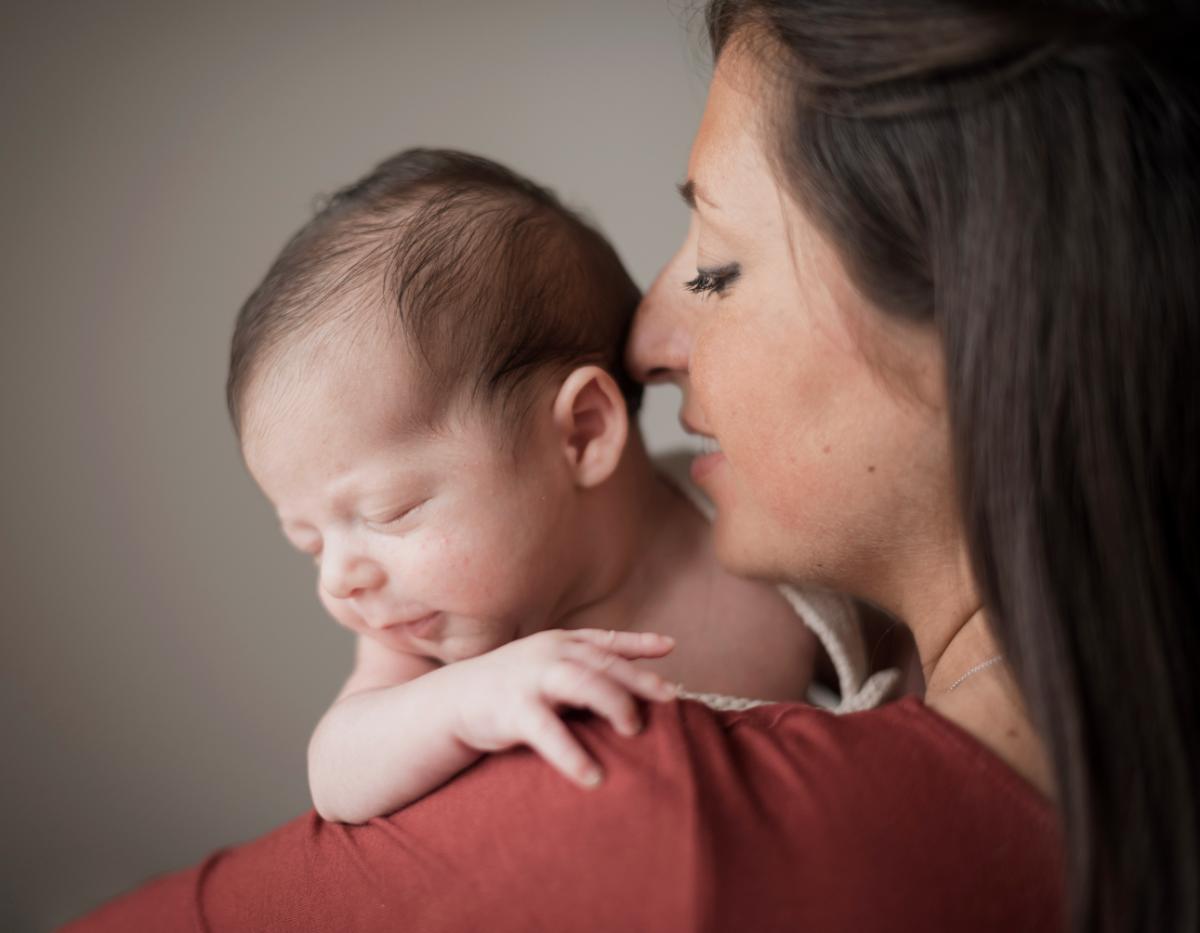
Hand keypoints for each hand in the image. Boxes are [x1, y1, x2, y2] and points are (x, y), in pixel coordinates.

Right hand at [450, 628, 676, 788]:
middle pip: (603, 663)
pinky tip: (593, 776)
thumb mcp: (549, 667)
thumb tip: (635, 682)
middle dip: (638, 679)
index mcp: (561, 644)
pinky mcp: (514, 710)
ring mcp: (532, 679)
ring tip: (635, 730)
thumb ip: (586, 670)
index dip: (639, 643)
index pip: (606, 642)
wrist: (453, 701)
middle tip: (669, 698)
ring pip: (583, 684)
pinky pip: (548, 732)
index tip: (669, 648)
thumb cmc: (513, 687)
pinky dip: (571, 754)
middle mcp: (550, 655)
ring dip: (613, 704)